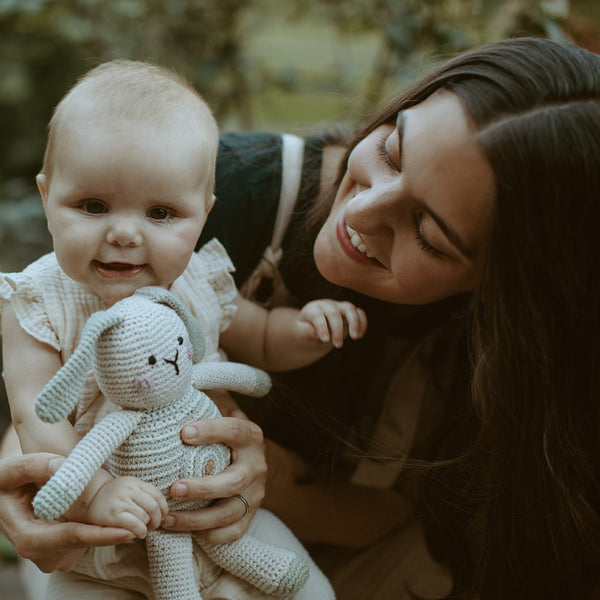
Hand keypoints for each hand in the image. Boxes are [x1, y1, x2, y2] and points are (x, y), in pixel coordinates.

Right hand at [0, 453, 134, 571]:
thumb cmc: (5, 481)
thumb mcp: (11, 471)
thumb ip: (34, 466)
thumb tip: (61, 465)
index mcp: (28, 538)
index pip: (71, 537)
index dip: (100, 534)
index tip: (126, 530)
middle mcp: (40, 552)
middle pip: (84, 543)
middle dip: (112, 532)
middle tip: (143, 521)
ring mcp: (51, 554)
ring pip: (87, 543)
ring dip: (107, 530)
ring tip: (129, 516)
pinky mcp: (60, 549)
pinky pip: (86, 540)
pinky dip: (100, 528)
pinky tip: (113, 515)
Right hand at [86, 476, 168, 538]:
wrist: (88, 500)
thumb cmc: (113, 497)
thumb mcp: (129, 488)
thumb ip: (144, 494)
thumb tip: (164, 510)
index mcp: (134, 482)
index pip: (157, 495)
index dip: (164, 508)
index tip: (163, 516)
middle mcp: (128, 489)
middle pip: (153, 507)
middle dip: (158, 519)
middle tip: (155, 525)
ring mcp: (120, 502)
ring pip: (145, 517)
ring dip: (148, 527)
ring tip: (145, 530)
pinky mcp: (113, 515)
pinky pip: (134, 525)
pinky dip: (140, 532)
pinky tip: (138, 534)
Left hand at [163, 404, 266, 544]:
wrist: (255, 461)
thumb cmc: (226, 434)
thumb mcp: (223, 411)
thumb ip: (205, 399)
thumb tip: (171, 385)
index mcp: (250, 436)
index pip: (233, 430)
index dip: (211, 431)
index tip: (183, 432)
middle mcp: (256, 465)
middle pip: (233, 480)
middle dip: (202, 487)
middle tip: (173, 488)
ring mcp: (256, 493)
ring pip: (230, 511)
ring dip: (198, 519)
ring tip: (167, 518)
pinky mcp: (251, 514)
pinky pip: (234, 531)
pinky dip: (212, 536)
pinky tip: (188, 533)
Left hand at [299, 299, 366, 347]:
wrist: (314, 327)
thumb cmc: (307, 331)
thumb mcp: (301, 333)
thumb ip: (305, 332)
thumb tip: (316, 333)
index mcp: (312, 309)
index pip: (317, 315)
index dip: (321, 327)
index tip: (325, 340)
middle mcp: (326, 305)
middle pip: (334, 312)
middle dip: (337, 329)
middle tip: (338, 345)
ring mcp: (339, 306)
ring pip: (349, 308)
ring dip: (354, 322)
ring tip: (355, 337)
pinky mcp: (349, 311)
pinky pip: (359, 312)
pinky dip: (362, 322)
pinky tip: (360, 335)